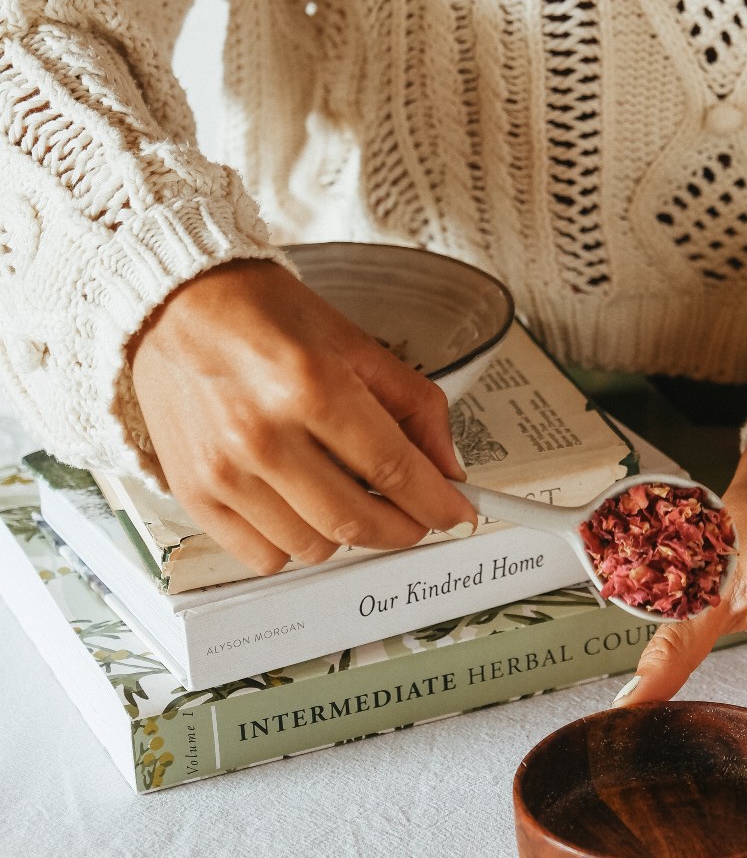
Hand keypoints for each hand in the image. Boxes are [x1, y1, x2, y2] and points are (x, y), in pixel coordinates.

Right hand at [129, 259, 474, 574]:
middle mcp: (264, 435)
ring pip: (313, 546)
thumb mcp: (355, 343)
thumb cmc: (264, 314)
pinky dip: (294, 542)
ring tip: (346, 491)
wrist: (176, 303)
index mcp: (312, 387)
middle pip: (357, 520)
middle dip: (404, 527)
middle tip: (417, 514)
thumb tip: (447, 469)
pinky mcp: (194, 493)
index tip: (459, 514)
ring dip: (346, 531)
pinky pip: (263, 555)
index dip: (438, 502)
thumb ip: (413, 406)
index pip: (394, 469)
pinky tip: (299, 504)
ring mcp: (224, 471)